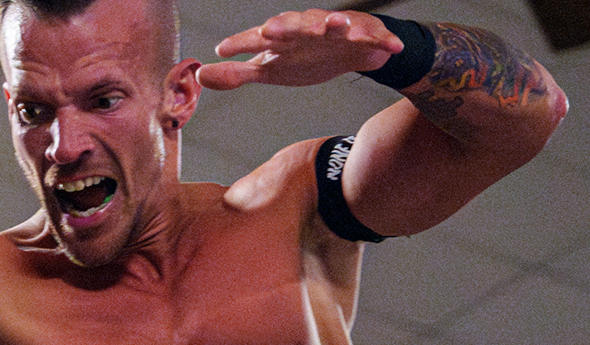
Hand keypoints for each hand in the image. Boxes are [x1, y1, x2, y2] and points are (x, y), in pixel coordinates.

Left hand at [197, 9, 401, 90]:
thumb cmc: (306, 56)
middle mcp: (308, 29)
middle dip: (286, 26)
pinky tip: (388, 45)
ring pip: (337, 24)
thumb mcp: (269, 69)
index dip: (241, 43)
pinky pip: (375, 36)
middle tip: (272, 30)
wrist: (351, 52)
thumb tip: (200, 75)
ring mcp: (339, 30)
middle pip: (296, 24)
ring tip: (336, 25)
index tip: (222, 49)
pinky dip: (381, 40)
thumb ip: (237, 73)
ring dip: (337, 24)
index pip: (258, 39)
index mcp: (283, 38)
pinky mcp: (367, 35)